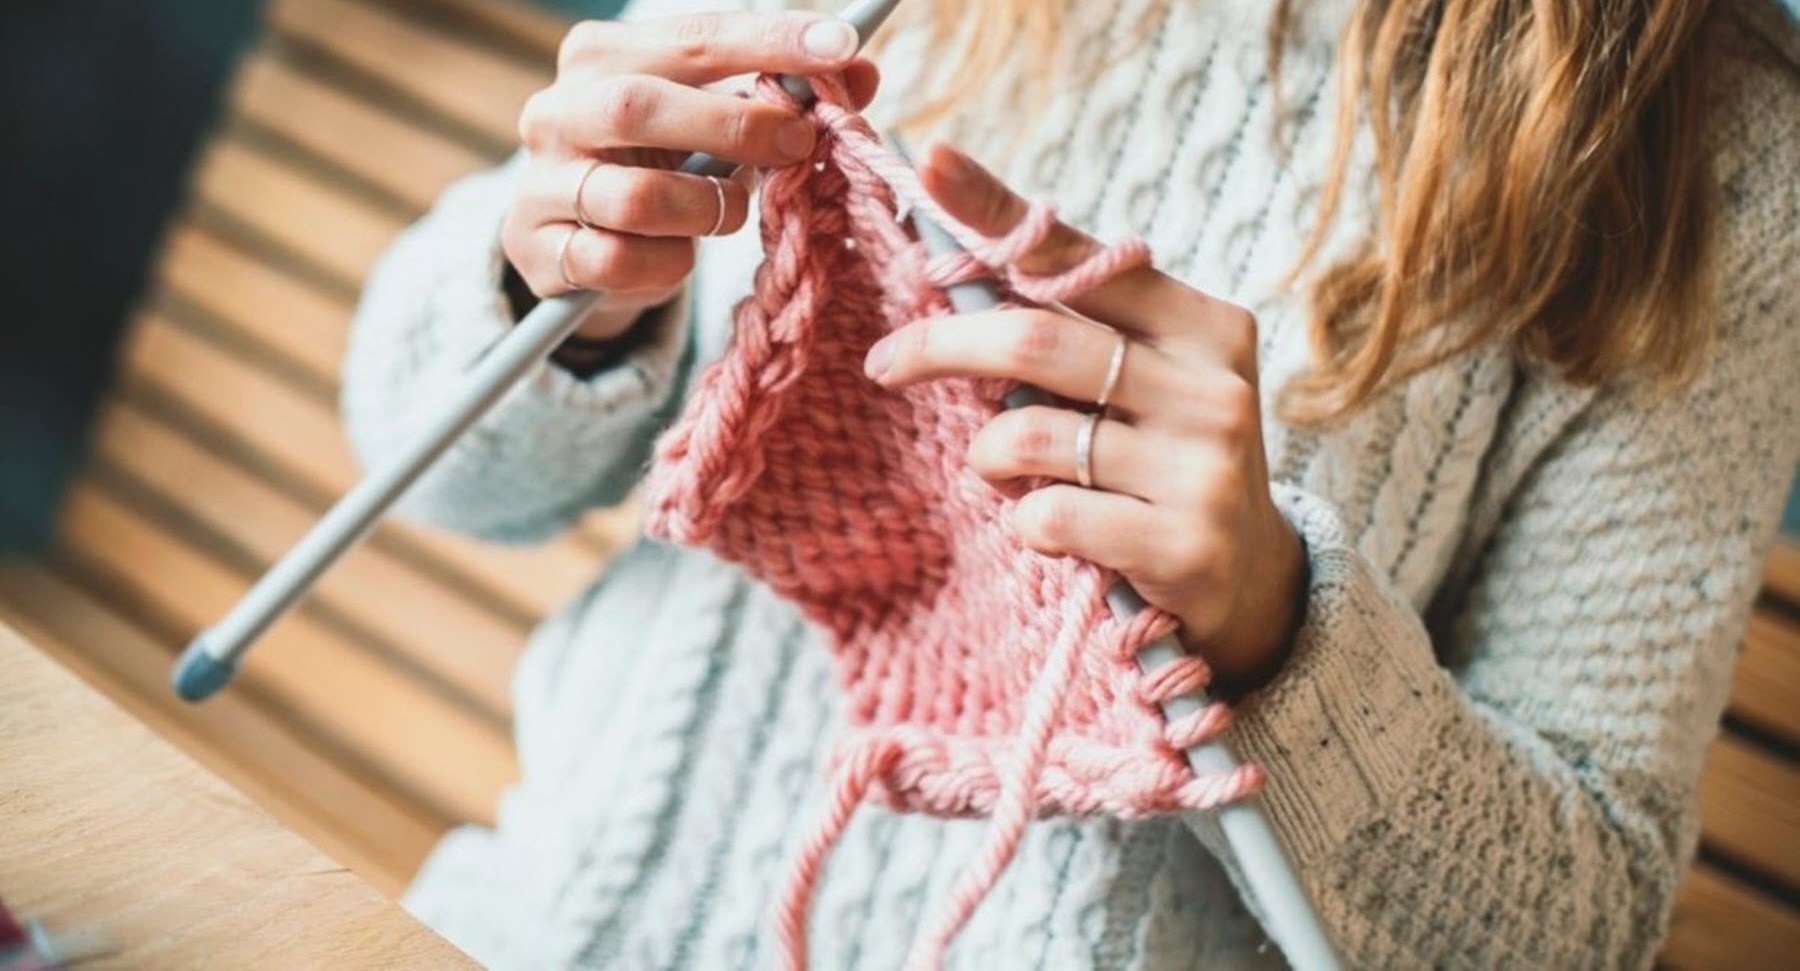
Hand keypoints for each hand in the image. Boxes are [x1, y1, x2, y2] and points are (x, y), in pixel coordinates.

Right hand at [504, 12, 879, 337]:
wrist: (578, 246)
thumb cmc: (660, 169)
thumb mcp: (717, 125)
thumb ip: (781, 96)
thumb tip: (860, 72)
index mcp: (600, 57)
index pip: (692, 35)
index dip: (768, 41)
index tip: (840, 47)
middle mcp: (558, 111)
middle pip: (642, 106)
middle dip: (735, 125)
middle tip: (799, 142)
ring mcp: (542, 182)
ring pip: (635, 196)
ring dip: (705, 209)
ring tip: (727, 212)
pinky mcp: (540, 250)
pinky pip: (616, 261)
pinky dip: (665, 264)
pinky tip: (677, 257)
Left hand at [864, 144, 1306, 692]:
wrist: (1252, 580)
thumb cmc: (1165, 460)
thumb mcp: (1141, 381)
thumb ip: (1073, 332)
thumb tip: (949, 275)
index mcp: (1202, 325)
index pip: (1080, 257)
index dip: (998, 210)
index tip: (928, 163)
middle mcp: (1213, 385)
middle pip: (1035, 342)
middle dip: (942, 347)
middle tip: (887, 362)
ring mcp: (1205, 466)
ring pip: (1029, 436)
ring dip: (989, 457)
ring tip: (1009, 472)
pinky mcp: (1183, 543)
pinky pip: (1047, 516)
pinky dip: (1023, 522)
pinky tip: (1052, 531)